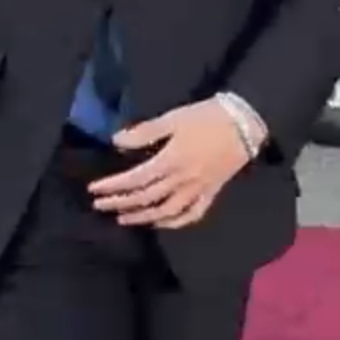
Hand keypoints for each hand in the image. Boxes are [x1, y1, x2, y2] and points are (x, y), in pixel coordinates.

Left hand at [88, 101, 250, 229]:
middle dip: (120, 203)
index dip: (113, 186)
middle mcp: (183, 180)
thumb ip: (145, 132)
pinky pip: (191, 214)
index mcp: (171, 160)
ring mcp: (198, 189)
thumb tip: (116, 141)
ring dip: (142, 218)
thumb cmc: (207, 117)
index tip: (94, 189)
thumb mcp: (173, 118)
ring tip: (123, 219)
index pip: (136, 179)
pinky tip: (160, 223)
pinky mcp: (211, 193)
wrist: (245, 122)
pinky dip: (174, 222)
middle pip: (146, 198)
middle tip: (100, 206)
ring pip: (166, 211)